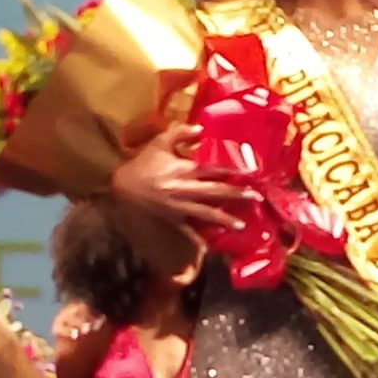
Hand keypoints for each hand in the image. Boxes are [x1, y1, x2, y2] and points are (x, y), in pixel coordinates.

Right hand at [111, 123, 255, 235]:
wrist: (122, 185)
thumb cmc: (143, 162)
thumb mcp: (159, 143)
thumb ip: (180, 133)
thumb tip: (201, 129)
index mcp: (182, 169)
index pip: (211, 169)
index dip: (230, 170)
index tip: (248, 172)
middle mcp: (183, 189)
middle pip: (214, 192)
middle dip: (235, 195)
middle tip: (255, 197)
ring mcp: (179, 206)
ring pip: (205, 213)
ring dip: (224, 219)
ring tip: (241, 226)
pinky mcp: (172, 218)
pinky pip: (187, 231)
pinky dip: (197, 239)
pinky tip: (209, 248)